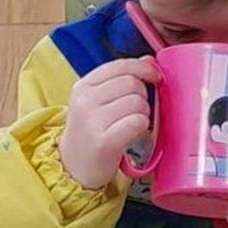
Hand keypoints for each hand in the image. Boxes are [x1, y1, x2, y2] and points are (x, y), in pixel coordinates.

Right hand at [58, 56, 161, 189]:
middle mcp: (85, 101)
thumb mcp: (97, 101)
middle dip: (143, 95)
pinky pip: (137, 122)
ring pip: (137, 103)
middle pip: (132, 83)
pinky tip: (132, 133)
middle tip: (135, 110)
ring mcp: (92, 122)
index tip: (155, 76)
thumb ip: (121, 78)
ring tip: (131, 123)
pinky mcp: (104, 142)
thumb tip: (148, 60)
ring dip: (143, 113)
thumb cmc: (90, 132)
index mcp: (83, 86)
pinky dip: (141, 127)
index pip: (120, 65)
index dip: (143, 68)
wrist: (72, 167)